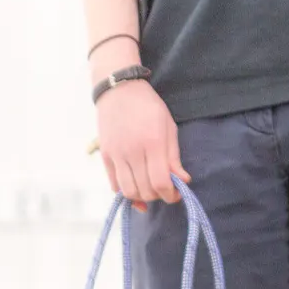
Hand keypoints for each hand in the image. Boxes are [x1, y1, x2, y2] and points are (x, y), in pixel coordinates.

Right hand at [96, 80, 186, 210]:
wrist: (119, 92)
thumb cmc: (148, 107)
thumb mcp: (169, 127)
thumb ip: (174, 156)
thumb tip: (183, 180)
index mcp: (153, 143)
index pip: (161, 182)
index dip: (170, 195)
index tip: (176, 194)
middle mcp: (133, 152)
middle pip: (145, 190)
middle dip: (158, 196)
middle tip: (164, 190)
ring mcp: (116, 155)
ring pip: (128, 191)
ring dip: (141, 196)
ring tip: (148, 189)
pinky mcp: (105, 157)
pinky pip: (114, 184)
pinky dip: (125, 191)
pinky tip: (134, 185)